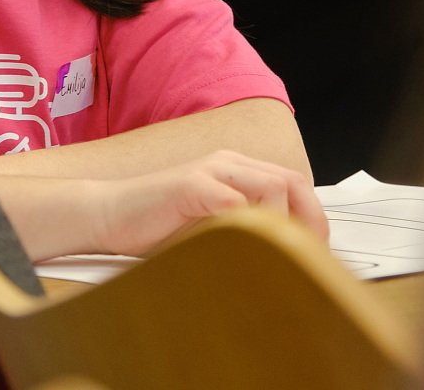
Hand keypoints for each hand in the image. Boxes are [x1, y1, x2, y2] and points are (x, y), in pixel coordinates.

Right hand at [90, 150, 327, 256]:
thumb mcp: (209, 226)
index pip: (293, 183)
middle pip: (291, 181)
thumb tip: (284, 259)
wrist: (105, 215)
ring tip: (282, 253)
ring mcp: (208, 171)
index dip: (313, 216)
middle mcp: (228, 164)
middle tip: (312, 255)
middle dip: (309, 219)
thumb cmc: (155, 227)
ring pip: (271, 185)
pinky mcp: (188, 185)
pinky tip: (247, 247)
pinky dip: (247, 223)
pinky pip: (231, 200)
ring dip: (284, 222)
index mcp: (236, 171)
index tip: (318, 252)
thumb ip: (241, 228)